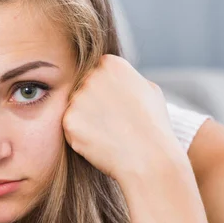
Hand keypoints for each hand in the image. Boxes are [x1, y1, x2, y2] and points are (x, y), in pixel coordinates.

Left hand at [62, 54, 183, 181]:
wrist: (149, 158)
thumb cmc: (154, 127)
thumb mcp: (149, 90)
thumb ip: (128, 79)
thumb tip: (115, 81)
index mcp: (111, 64)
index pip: (97, 72)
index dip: (106, 92)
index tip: (117, 107)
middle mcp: (91, 76)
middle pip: (83, 88)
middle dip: (93, 104)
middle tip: (112, 123)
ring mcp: (78, 98)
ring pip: (75, 108)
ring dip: (86, 120)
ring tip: (109, 134)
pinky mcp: (69, 121)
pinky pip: (71, 127)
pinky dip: (82, 137)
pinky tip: (101, 143)